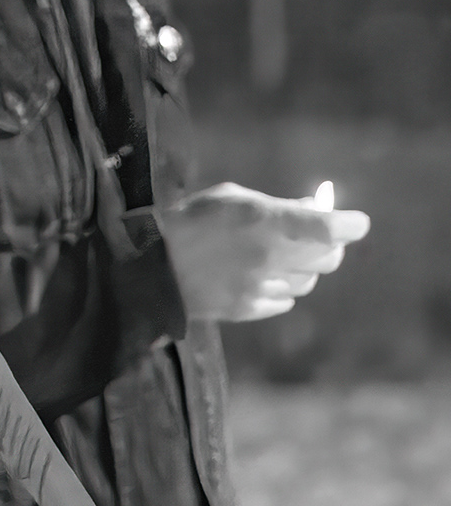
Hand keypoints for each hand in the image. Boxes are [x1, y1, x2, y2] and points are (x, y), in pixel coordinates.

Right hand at [158, 183, 370, 321]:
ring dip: (304, 268)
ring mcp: (262, 286)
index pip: (330, 228)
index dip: (351, 224)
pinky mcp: (251, 308)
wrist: (151, 265)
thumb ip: (276, 206)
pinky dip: (282, 288)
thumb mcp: (232, 198)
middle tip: (317, 237)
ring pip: (308, 282)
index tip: (355, 222)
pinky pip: (284, 301)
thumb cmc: (190, 220)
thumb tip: (312, 208)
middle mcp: (271, 257)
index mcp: (267, 222)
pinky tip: (263, 277)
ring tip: (281, 257)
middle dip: (328, 245)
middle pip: (328, 258)